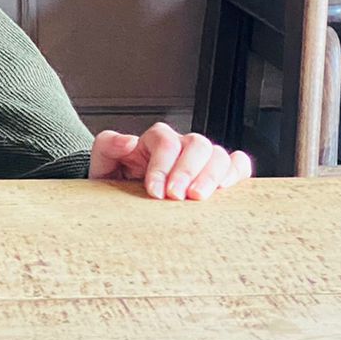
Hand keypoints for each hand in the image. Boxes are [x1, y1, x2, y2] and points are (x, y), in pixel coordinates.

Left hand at [88, 121, 252, 201]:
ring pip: (218, 154)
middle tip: (176, 197)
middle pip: (197, 144)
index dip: (162, 165)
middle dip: (188, 171)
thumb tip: (128, 140)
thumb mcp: (103, 163)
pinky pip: (237, 164)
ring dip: (212, 176)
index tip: (155, 191)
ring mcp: (201, 159)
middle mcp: (181, 145)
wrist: (125, 200)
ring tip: (198, 199)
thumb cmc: (117, 181)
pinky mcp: (218, 174)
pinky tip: (226, 188)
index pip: (165, 141)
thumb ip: (108, 145)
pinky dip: (236, 172)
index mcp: (155, 140)